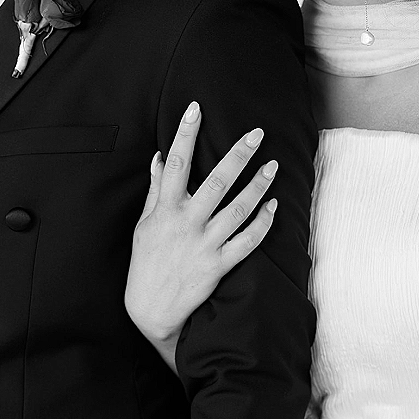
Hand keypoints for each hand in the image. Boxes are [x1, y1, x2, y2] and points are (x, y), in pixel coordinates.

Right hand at [125, 101, 278, 374]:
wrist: (151, 310)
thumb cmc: (146, 263)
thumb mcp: (144, 225)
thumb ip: (155, 191)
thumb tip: (161, 158)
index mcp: (165, 210)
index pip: (176, 164)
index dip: (185, 134)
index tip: (195, 108)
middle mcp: (186, 224)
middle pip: (217, 182)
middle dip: (238, 154)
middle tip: (257, 133)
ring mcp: (204, 245)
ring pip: (238, 209)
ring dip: (258, 185)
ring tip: (273, 165)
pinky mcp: (219, 265)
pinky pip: (247, 241)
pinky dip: (263, 223)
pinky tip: (274, 206)